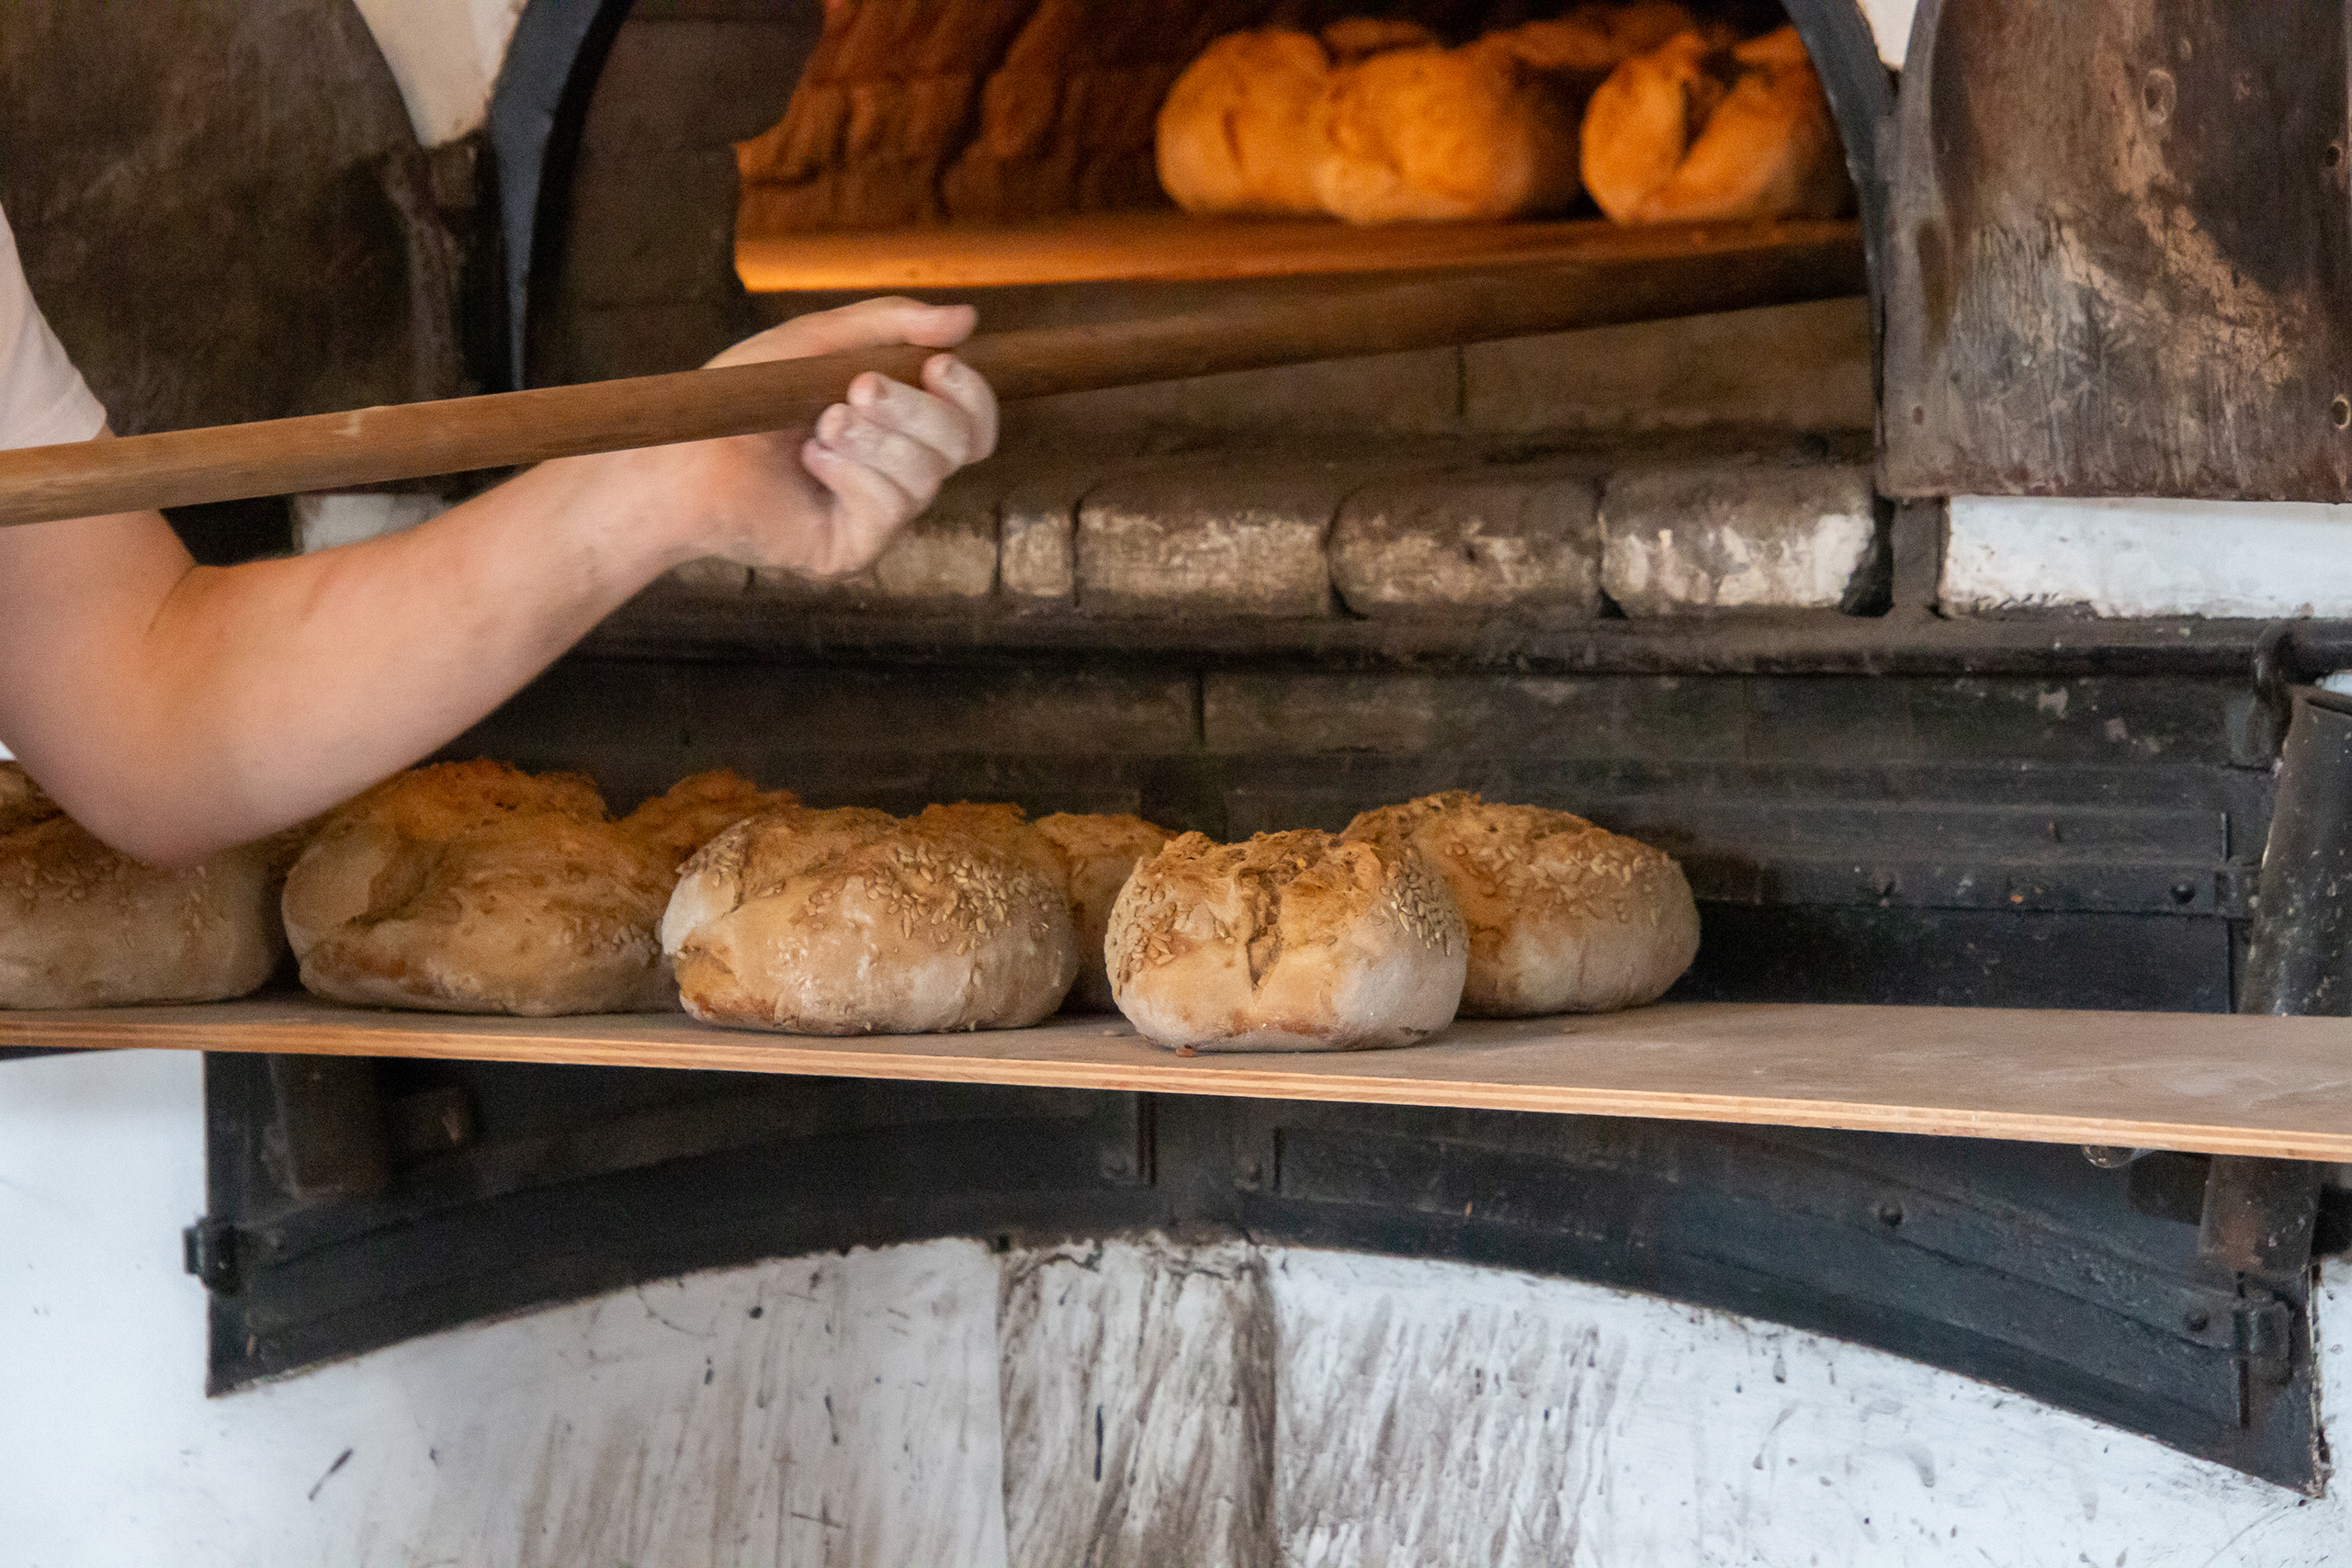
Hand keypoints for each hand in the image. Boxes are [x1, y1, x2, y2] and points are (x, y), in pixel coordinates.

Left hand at [678, 297, 998, 576]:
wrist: (680, 452)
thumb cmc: (743, 398)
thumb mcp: (819, 341)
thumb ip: (890, 324)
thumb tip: (968, 317)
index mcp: (901, 427)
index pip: (974, 421)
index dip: (972, 393)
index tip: (936, 365)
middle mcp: (900, 474)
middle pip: (962, 444)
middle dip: (915, 408)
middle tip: (856, 389)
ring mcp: (879, 516)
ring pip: (928, 476)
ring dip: (873, 438)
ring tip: (819, 424)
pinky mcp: (853, 549)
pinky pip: (889, 508)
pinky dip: (851, 472)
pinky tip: (809, 460)